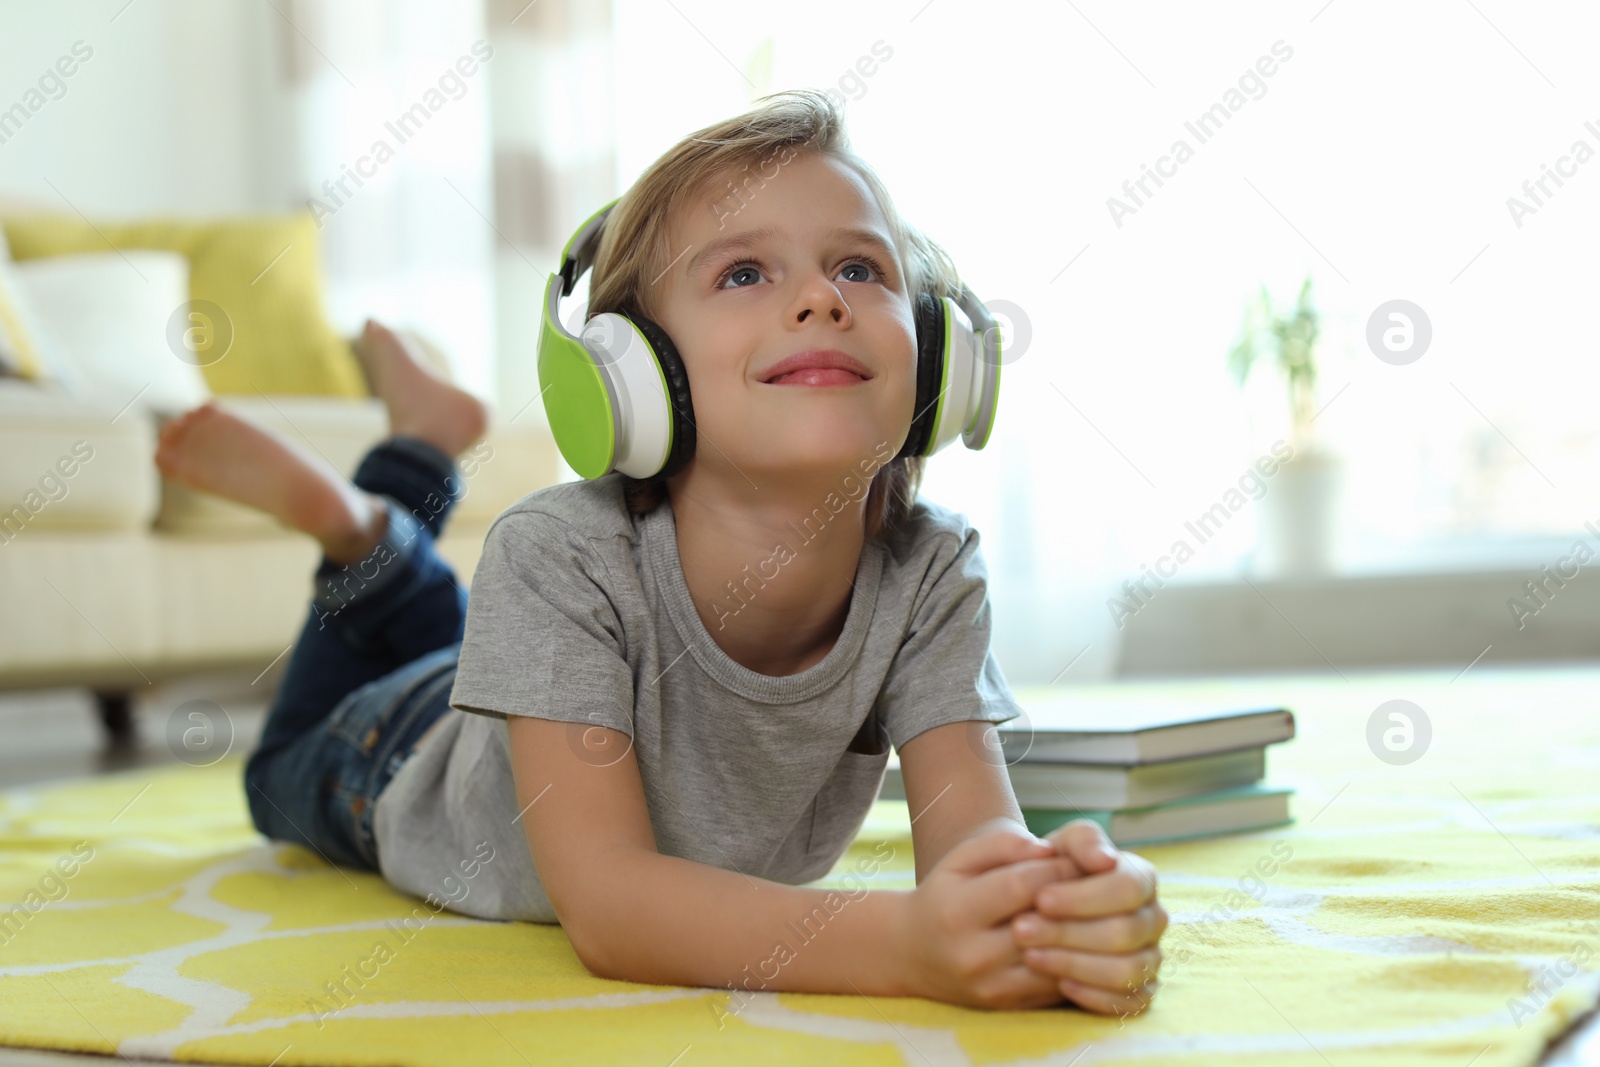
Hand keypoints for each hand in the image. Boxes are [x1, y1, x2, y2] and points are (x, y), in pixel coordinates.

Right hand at [896, 826, 1084, 1009]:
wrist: (914, 954)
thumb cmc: (945, 895)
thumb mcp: (961, 860)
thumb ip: (1003, 845)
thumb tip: (1049, 850)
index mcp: (959, 911)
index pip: (1024, 885)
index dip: (1059, 868)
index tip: (1079, 858)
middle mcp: (973, 955)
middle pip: (1045, 924)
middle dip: (1079, 900)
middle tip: (1098, 883)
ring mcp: (993, 986)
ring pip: (1058, 959)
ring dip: (1085, 933)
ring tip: (1095, 911)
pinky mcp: (1010, 1006)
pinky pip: (1058, 984)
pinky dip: (1077, 961)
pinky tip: (1084, 940)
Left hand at [1010, 819, 1166, 1016]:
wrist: (1040, 903)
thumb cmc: (1055, 870)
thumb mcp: (1063, 845)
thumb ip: (1083, 841)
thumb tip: (1106, 859)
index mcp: (1142, 879)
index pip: (1127, 888)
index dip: (1084, 896)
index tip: (1041, 898)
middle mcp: (1153, 919)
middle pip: (1124, 931)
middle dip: (1069, 931)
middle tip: (1021, 929)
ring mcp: (1150, 958)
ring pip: (1127, 970)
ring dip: (1074, 963)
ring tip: (1030, 955)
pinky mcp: (1139, 992)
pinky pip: (1128, 1003)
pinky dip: (1093, 995)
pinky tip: (1058, 984)